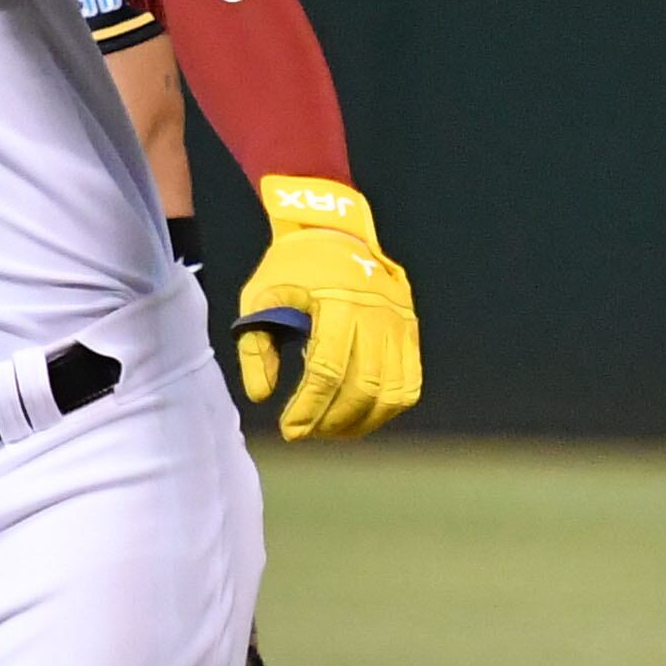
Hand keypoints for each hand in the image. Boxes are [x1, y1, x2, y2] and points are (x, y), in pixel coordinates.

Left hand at [233, 173, 421, 439]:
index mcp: (338, 302)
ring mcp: (399, 324)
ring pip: (390, 393)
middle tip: (305, 431)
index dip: (308, 408)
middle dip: (331, 420)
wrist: (335, 233)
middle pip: (362, 387)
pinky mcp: (410, 332)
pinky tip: (360, 417)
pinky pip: (409, 385)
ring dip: (360, 422)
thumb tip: (262, 396)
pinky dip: (387, 409)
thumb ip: (255, 347)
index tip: (290, 430)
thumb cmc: (292, 267)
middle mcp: (376, 314)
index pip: (327, 370)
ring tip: (330, 429)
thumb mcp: (259, 296)